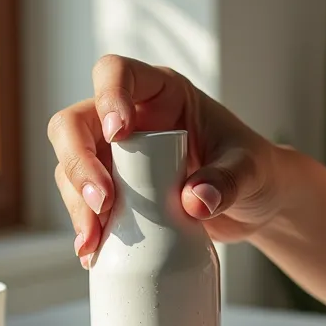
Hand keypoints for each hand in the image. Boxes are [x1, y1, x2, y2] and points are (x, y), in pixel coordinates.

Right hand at [47, 55, 284, 265]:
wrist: (253, 206)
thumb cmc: (255, 170)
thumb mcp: (251, 170)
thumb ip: (229, 180)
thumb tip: (195, 200)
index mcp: (161, 93)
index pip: (115, 73)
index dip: (107, 97)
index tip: (117, 134)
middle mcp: (128, 120)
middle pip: (75, 125)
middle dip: (78, 164)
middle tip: (102, 203)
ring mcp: (114, 157)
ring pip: (70, 168)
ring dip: (76, 204)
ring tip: (93, 241)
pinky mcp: (113, 192)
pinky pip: (82, 203)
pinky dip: (84, 227)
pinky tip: (91, 251)